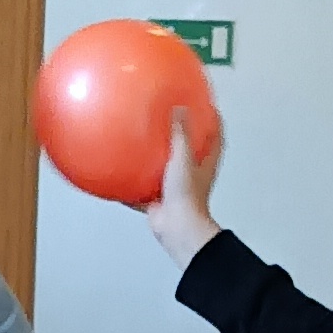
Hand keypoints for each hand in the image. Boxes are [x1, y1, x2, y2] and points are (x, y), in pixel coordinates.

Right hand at [137, 110, 221, 269]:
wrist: (175, 227)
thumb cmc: (186, 195)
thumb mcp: (184, 156)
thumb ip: (181, 133)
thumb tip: (179, 108)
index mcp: (204, 164)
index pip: (215, 137)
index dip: (213, 121)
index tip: (207, 105)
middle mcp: (191, 176)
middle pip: (190, 152)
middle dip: (183, 138)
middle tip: (169, 120)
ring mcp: (174, 189)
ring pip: (164, 171)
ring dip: (155, 160)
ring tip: (141, 143)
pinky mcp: (157, 201)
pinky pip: (141, 190)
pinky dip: (131, 185)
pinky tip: (117, 175)